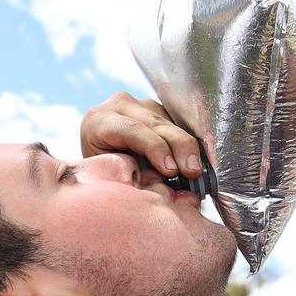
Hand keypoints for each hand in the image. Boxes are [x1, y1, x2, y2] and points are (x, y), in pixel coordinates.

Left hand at [80, 92, 202, 177]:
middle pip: (156, 123)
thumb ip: (136, 178)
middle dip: (179, 147)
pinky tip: (195, 161)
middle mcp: (120, 106)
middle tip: (193, 171)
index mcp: (99, 121)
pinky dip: (187, 144)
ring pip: (170, 123)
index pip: (132, 130)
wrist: (101, 159)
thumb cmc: (103, 171)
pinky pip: (177, 125)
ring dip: (186, 147)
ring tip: (195, 170)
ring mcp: (141, 104)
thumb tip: (166, 190)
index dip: (155, 148)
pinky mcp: (158, 109)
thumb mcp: (112, 175)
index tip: (172, 170)